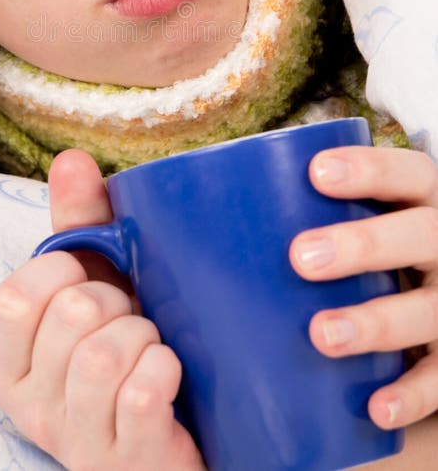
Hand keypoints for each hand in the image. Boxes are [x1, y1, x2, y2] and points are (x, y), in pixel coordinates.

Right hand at [0, 149, 205, 470]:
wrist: (183, 432)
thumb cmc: (132, 347)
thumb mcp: (100, 285)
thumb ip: (80, 225)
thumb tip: (71, 158)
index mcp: (14, 362)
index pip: (11, 299)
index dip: (59, 271)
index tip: (89, 274)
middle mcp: (33, 406)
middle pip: (69, 317)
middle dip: (116, 302)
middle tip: (134, 316)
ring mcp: (76, 440)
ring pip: (102, 357)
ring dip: (144, 337)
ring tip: (152, 345)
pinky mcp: (125, 462)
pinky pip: (139, 394)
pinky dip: (163, 370)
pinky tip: (170, 374)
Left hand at [289, 146, 437, 430]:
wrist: (423, 305)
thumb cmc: (358, 255)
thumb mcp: (349, 221)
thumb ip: (285, 215)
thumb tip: (165, 226)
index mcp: (418, 202)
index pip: (408, 173)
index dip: (370, 168)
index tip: (315, 172)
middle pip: (420, 235)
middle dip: (363, 243)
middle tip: (301, 257)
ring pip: (430, 310)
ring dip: (376, 322)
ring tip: (322, 335)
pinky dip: (411, 394)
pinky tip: (374, 407)